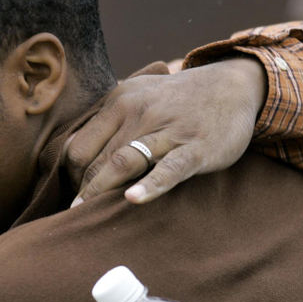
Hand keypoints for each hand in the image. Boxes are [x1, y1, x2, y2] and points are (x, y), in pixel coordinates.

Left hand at [65, 57, 264, 205]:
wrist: (232, 85)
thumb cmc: (177, 99)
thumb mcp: (138, 95)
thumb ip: (107, 119)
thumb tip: (70, 150)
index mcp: (119, 102)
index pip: (79, 146)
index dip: (70, 176)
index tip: (70, 195)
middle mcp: (138, 112)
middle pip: (96, 159)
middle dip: (83, 190)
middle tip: (74, 216)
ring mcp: (168, 130)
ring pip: (124, 161)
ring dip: (100, 190)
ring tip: (84, 215)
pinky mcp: (196, 147)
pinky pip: (169, 168)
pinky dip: (151, 184)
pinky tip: (134, 199)